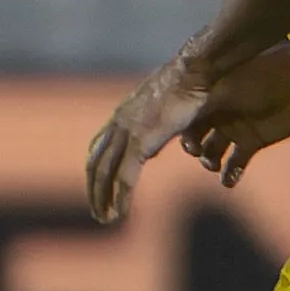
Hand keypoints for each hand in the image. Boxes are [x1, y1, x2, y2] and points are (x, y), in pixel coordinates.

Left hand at [85, 53, 216, 224]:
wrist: (195, 71)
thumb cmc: (192, 80)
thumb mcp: (171, 101)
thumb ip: (163, 118)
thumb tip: (168, 126)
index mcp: (124, 112)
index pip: (100, 145)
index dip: (98, 168)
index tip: (99, 186)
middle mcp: (119, 122)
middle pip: (96, 162)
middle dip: (94, 188)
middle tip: (96, 210)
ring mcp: (127, 131)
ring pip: (105, 173)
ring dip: (102, 198)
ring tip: (104, 219)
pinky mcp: (140, 142)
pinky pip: (124, 177)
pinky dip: (120, 198)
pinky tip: (120, 215)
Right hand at [180, 43, 289, 187]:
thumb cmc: (256, 76)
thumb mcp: (221, 87)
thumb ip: (195, 105)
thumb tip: (170, 124)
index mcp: (206, 98)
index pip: (184, 120)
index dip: (182, 133)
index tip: (188, 142)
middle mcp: (217, 115)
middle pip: (195, 138)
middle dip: (194, 149)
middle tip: (199, 152)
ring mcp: (235, 129)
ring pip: (213, 153)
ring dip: (210, 162)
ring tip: (214, 165)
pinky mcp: (254, 141)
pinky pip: (236, 163)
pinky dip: (230, 175)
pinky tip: (229, 181)